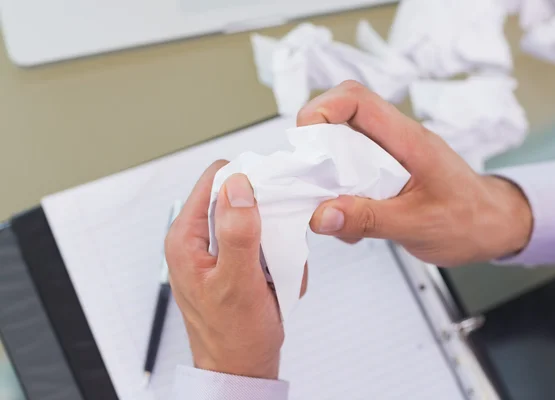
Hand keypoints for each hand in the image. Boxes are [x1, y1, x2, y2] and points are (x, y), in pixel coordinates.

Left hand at [165, 161, 306, 378]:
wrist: (240, 369)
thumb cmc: (234, 336)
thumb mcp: (237, 283)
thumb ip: (237, 233)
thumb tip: (238, 186)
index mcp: (185, 238)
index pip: (215, 181)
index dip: (246, 182)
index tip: (270, 200)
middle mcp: (196, 240)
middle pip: (236, 197)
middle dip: (263, 217)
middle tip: (273, 248)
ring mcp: (215, 251)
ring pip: (253, 219)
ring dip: (272, 240)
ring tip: (273, 272)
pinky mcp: (231, 261)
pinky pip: (259, 242)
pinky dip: (274, 256)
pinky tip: (274, 281)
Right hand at [298, 81, 532, 266]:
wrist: (493, 227)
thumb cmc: (469, 220)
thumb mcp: (417, 225)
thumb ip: (368, 219)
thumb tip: (321, 214)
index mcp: (408, 140)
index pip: (356, 100)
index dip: (322, 110)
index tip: (305, 141)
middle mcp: (396, 142)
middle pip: (341, 120)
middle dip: (316, 148)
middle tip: (311, 182)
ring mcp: (389, 157)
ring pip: (342, 149)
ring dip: (328, 178)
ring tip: (335, 210)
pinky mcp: (385, 175)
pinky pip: (351, 174)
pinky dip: (341, 197)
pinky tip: (352, 223)